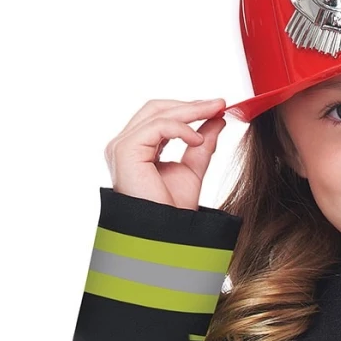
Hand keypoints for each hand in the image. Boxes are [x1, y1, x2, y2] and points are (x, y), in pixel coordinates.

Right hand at [105, 99, 228, 209]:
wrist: (166, 236)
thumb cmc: (173, 212)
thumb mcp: (192, 171)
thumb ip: (201, 145)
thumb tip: (218, 119)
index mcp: (136, 149)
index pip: (160, 117)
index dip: (188, 110)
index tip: (217, 107)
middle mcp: (124, 145)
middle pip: (156, 109)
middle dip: (190, 105)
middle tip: (219, 104)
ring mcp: (121, 147)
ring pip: (157, 113)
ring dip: (190, 111)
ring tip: (215, 113)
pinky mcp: (125, 151)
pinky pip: (157, 127)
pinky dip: (181, 128)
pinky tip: (198, 138)